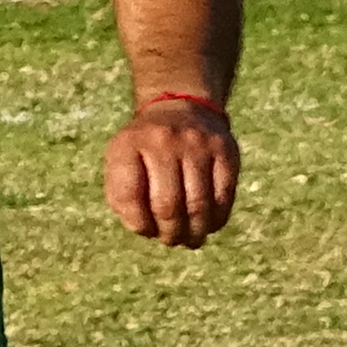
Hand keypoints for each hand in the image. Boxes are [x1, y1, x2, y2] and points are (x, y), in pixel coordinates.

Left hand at [105, 93, 237, 248]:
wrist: (180, 106)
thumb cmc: (146, 150)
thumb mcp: (121, 163)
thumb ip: (123, 198)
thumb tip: (147, 230)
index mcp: (130, 144)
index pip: (130, 196)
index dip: (139, 224)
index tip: (146, 229)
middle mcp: (164, 140)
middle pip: (168, 205)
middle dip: (170, 233)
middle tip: (172, 240)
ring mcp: (197, 143)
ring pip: (198, 205)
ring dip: (194, 232)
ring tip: (191, 239)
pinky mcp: (225, 150)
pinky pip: (223, 197)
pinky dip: (216, 219)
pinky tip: (209, 225)